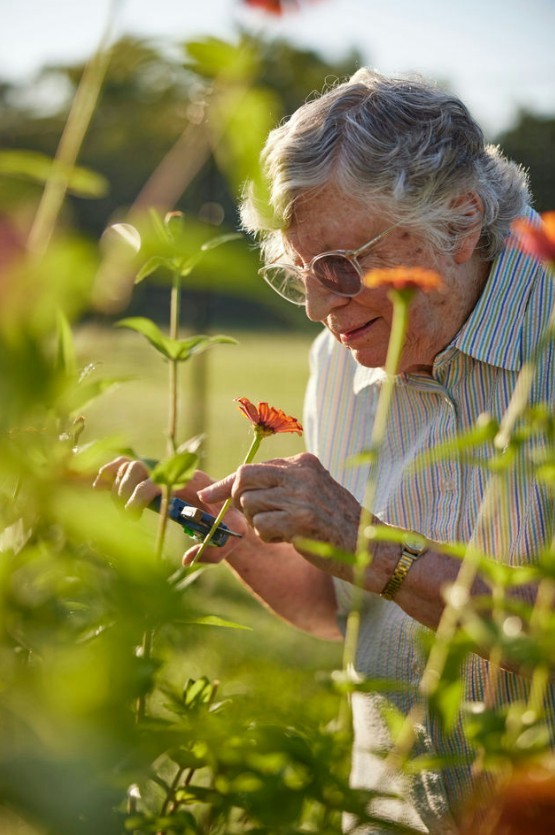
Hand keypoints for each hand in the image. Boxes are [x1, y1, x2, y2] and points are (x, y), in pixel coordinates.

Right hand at [93, 456, 247, 564]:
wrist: (225, 506)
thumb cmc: (227, 521)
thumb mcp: (231, 536)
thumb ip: (214, 551)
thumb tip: (185, 559)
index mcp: (189, 482)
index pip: (156, 480)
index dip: (138, 496)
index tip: (133, 518)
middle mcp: (171, 472)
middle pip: (135, 469)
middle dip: (124, 493)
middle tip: (128, 517)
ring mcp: (159, 471)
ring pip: (127, 466)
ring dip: (117, 486)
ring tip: (121, 508)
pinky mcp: (149, 475)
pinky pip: (122, 464)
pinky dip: (108, 472)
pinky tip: (98, 487)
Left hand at [197, 452, 360, 560]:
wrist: (371, 547)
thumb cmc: (337, 524)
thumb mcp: (312, 492)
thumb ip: (280, 485)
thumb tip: (233, 487)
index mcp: (303, 463)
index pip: (252, 467)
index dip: (226, 484)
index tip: (207, 496)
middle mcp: (301, 473)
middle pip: (244, 480)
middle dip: (238, 501)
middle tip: (255, 517)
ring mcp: (301, 495)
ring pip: (249, 505)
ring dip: (258, 523)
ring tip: (284, 530)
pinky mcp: (300, 520)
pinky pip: (260, 526)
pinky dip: (268, 537)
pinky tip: (290, 539)